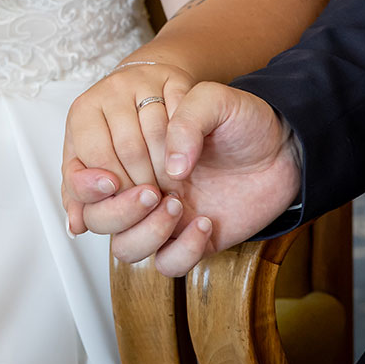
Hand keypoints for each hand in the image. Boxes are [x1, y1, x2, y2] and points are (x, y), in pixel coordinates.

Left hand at [61, 63, 193, 235]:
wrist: (159, 90)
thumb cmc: (127, 133)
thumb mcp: (98, 159)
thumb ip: (85, 192)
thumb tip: (76, 225)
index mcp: (82, 113)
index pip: (89, 159)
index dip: (102, 189)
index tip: (117, 198)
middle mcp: (107, 93)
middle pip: (126, 151)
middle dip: (141, 188)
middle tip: (151, 205)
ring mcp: (141, 82)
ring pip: (155, 136)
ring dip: (166, 173)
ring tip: (171, 191)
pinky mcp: (173, 77)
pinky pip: (181, 118)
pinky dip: (186, 148)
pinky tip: (186, 164)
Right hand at [65, 82, 300, 275]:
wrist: (284, 147)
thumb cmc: (241, 120)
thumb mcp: (214, 100)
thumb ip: (187, 119)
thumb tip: (172, 167)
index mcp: (122, 145)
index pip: (80, 172)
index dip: (92, 180)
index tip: (113, 178)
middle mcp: (133, 184)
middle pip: (95, 216)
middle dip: (118, 208)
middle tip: (152, 190)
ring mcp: (156, 215)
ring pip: (122, 247)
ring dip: (144, 231)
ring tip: (177, 204)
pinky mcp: (184, 240)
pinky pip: (165, 263)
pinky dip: (182, 248)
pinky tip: (205, 223)